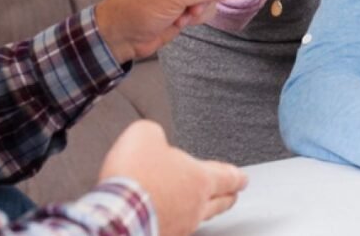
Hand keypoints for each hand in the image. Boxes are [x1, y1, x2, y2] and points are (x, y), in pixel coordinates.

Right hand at [100, 120, 246, 233]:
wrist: (115, 212)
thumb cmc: (134, 176)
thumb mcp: (145, 135)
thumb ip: (155, 134)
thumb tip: (153, 137)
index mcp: (200, 179)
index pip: (228, 177)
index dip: (237, 177)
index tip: (243, 179)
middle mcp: (195, 206)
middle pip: (219, 203)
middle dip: (227, 197)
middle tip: (232, 195)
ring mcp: (179, 226)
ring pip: (198, 218)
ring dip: (201, 210)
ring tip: (201, 208)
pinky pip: (175, 228)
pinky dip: (174, 221)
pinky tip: (167, 217)